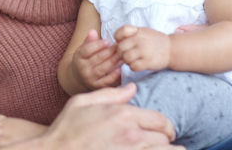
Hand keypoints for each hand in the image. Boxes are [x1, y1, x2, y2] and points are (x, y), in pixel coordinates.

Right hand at [0, 84, 182, 149]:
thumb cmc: (66, 129)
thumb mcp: (82, 102)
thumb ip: (110, 94)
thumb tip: (132, 88)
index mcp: (122, 115)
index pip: (160, 120)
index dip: (165, 126)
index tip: (163, 131)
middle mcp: (131, 134)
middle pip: (165, 138)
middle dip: (165, 140)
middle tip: (161, 142)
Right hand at [72, 29, 121, 88]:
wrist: (80, 77)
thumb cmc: (85, 60)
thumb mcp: (83, 49)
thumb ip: (89, 40)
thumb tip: (92, 31)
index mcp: (78, 58)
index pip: (87, 50)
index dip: (97, 45)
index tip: (108, 41)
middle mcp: (83, 69)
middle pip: (97, 59)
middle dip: (109, 52)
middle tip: (120, 46)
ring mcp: (90, 78)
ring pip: (103, 69)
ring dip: (114, 61)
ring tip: (122, 55)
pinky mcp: (97, 86)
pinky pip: (107, 80)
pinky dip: (114, 75)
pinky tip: (121, 68)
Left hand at [115, 25, 170, 71]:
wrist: (172, 49)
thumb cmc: (154, 40)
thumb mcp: (143, 31)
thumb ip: (130, 33)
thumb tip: (116, 41)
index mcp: (137, 31)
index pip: (118, 33)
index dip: (118, 39)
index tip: (123, 42)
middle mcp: (140, 40)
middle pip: (120, 48)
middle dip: (121, 53)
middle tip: (127, 54)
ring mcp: (144, 51)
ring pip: (125, 58)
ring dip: (126, 61)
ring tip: (132, 60)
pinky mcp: (148, 62)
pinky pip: (133, 67)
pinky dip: (133, 67)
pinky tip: (137, 65)